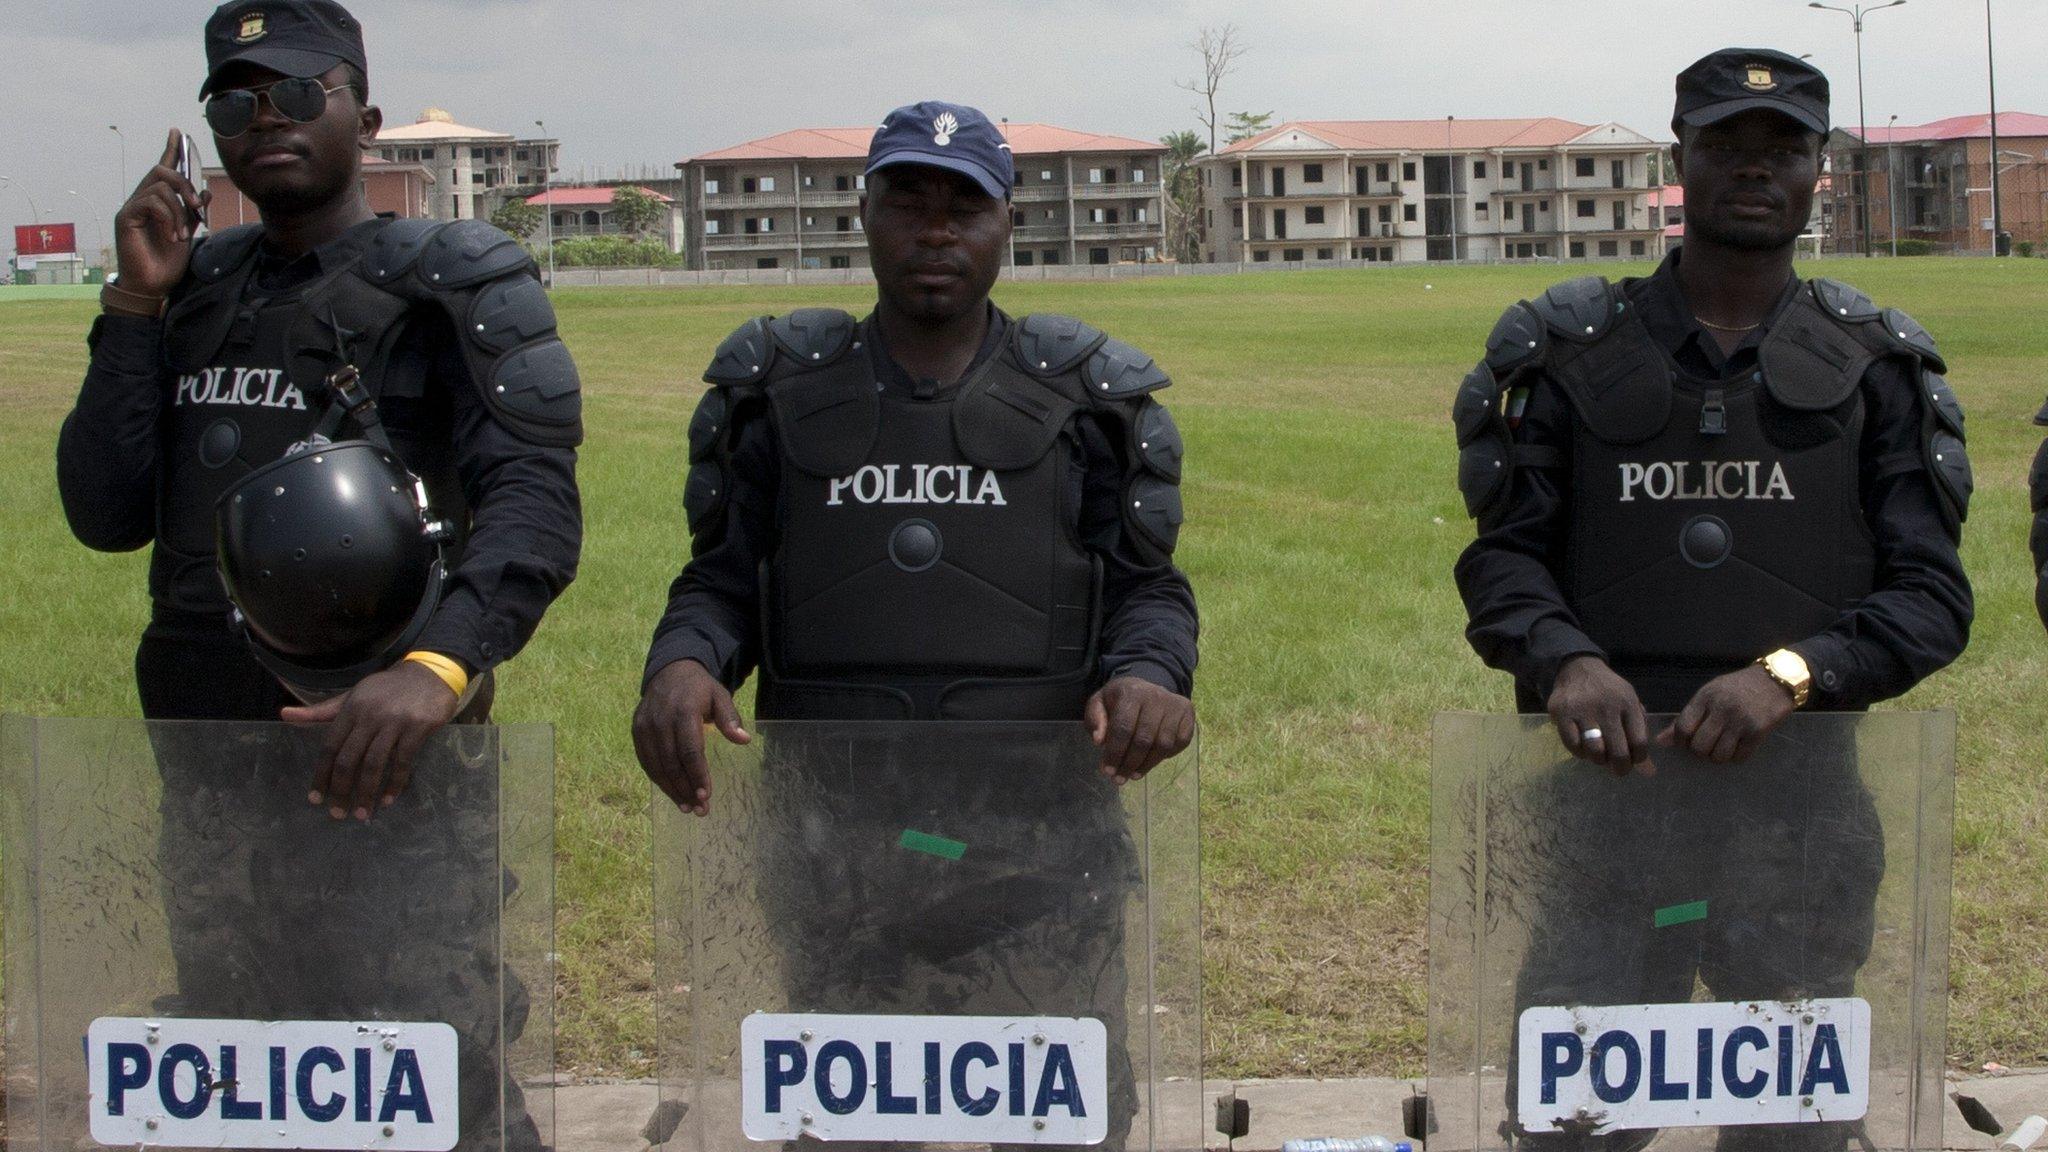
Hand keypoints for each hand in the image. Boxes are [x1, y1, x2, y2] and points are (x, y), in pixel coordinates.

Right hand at [113, 129, 208, 297]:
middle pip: (162, 171)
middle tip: (195, 208)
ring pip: (160, 187)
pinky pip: (151, 202)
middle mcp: (142, 199)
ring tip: (182, 234)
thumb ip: (193, 212)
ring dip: (178, 211)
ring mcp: (132, 207)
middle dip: (184, 184)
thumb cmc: (167, 261)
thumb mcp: (188, 233)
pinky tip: (172, 236)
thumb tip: (203, 192)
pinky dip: (168, 218)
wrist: (154, 285)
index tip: (177, 132)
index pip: (163, 168)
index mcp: (158, 201)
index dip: (170, 150)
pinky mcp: (126, 217)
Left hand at [281, 661, 461, 819]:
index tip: (316, 798)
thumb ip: (322, 711)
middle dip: (341, 790)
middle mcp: (370, 715)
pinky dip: (395, 783)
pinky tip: (389, 798)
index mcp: (351, 708)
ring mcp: (395, 721)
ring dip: (367, 793)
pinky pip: (403, 761)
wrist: (431, 673)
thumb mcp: (353, 696)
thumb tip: (284, 715)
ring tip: (363, 813)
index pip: (330, 746)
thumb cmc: (387, 689)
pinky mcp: (418, 727)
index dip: (321, 774)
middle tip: (338, 813)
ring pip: (374, 764)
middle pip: (349, 759)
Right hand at [632, 659, 747, 814]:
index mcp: (683, 711)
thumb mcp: (720, 695)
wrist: (669, 671)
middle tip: (700, 809)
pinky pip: (646, 761)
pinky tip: (672, 793)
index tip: (706, 795)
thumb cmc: (700, 688)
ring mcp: (645, 726)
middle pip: (672, 763)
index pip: (690, 750)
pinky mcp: (636, 731)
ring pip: (657, 766)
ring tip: (687, 807)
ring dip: (672, 790)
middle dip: (686, 789)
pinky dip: (659, 780)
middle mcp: (660, 720)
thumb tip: (744, 740)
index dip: (697, 775)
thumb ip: (730, 718)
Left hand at [1083, 676, 1194, 782]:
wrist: (1145, 688)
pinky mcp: (1188, 714)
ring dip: (1147, 764)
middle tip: (1120, 779)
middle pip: (1144, 739)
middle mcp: (1156, 696)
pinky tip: (1151, 761)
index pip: (1123, 728)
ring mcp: (1175, 705)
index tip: (1107, 771)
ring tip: (1133, 775)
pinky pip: (1180, 743)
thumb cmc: (1120, 701)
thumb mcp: (1099, 703)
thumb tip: (1099, 741)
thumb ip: (1095, 719)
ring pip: (1163, 744)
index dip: (1115, 753)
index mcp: (1131, 693)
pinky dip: (1166, 756)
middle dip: (1130, 764)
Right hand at [1546, 655, 1651, 774]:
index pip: (1639, 741)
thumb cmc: (1608, 691)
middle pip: (1618, 751)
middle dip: (1621, 767)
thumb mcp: (1629, 704)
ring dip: (1599, 760)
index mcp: (1627, 703)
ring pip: (1595, 751)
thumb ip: (1639, 733)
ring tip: (1599, 755)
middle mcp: (1606, 707)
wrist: (1577, 668)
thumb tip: (1648, 771)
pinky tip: (1583, 747)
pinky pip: (1573, 746)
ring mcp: (1582, 710)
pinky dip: (1580, 752)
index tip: (1634, 760)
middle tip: (1619, 769)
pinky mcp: (1562, 714)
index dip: (1638, 758)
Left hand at [1655, 665, 1793, 763]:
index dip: (1680, 741)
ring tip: (1723, 746)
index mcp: (1706, 698)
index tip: (1686, 743)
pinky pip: (1740, 757)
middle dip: (1700, 751)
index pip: (1683, 728)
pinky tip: (1739, 746)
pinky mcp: (1758, 732)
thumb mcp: (1709, 694)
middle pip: (1700, 746)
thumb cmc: (1737, 687)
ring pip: (1719, 755)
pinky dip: (1737, 756)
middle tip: (1707, 745)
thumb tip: (1661, 741)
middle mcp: (1722, 709)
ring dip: (1719, 756)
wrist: (1775, 680)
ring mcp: (1741, 721)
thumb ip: (1687, 717)